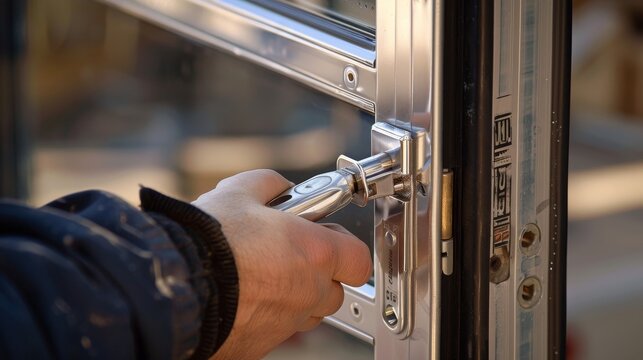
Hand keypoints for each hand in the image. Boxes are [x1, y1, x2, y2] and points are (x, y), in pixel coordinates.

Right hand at [192, 169, 371, 359]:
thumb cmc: (209, 238)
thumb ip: (271, 184)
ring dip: (294, 296)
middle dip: (317, 273)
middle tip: (287, 255)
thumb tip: (280, 188)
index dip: (344, 248)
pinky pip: (277, 329)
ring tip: (260, 275)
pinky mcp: (261, 345)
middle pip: (334, 290)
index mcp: (315, 253)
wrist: (174, 282)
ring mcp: (287, 323)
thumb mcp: (240, 190)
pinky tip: (242, 296)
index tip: (325, 237)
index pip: (359, 260)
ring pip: (306, 312)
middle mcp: (309, 292)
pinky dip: (267, 315)